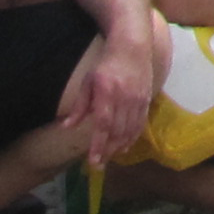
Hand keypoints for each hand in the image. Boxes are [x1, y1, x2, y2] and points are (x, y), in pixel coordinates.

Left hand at [62, 25, 160, 170]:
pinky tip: (125, 146)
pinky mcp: (147, 100)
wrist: (132, 48)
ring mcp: (138, 100)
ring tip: (111, 158)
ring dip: (120, 146)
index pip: (103, 124)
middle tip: (99, 165)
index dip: (98, 144)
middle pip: (117, 131)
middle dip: (108, 150)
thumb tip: (67, 127)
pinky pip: (140, 124)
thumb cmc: (106, 65)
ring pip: (130, 130)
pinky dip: (133, 137)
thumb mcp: (88, 82)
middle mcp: (124, 98)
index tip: (93, 161)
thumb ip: (80, 105)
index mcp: (107, 93)